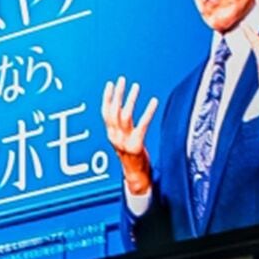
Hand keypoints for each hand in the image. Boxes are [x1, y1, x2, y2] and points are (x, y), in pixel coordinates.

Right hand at [99, 77, 160, 199]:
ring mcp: (123, 142)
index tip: (110, 84)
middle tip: (122, 80)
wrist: (136, 177)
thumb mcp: (124, 141)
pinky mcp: (135, 146)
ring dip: (130, 100)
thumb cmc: (133, 159)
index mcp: (110, 135)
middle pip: (113, 111)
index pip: (105, 113)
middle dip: (117, 94)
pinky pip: (142, 125)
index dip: (106, 98)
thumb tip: (123, 112)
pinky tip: (153, 102)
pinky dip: (147, 112)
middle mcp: (114, 137)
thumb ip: (123, 128)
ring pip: (124, 116)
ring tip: (136, 87)